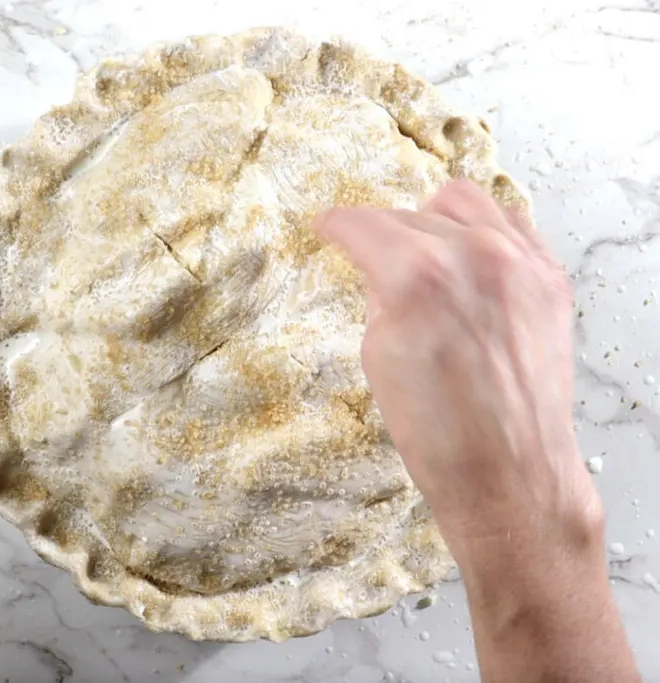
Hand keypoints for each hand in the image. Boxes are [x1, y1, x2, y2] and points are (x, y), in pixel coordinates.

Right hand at [314, 182, 640, 681]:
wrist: (509, 475)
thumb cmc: (440, 434)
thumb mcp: (378, 356)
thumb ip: (380, 297)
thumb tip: (382, 270)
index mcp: (418, 276)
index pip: (364, 224)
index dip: (336, 224)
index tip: (327, 225)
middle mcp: (474, 255)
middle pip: (410, 214)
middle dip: (381, 233)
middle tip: (368, 254)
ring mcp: (520, 264)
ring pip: (464, 203)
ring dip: (432, 221)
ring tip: (421, 250)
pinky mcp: (550, 279)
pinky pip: (512, 225)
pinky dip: (482, 234)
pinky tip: (468, 258)